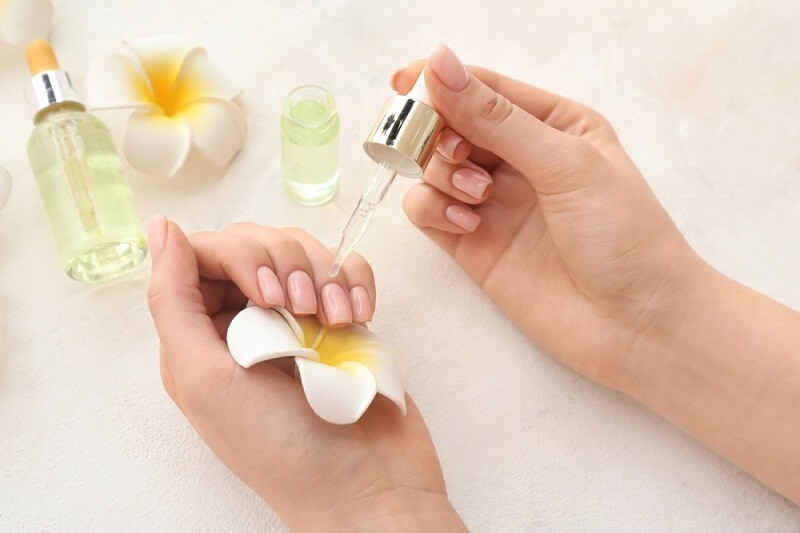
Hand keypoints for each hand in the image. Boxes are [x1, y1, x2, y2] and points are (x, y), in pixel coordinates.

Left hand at [146, 219, 465, 530]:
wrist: (368, 484)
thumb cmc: (279, 447)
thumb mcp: (205, 379)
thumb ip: (173, 302)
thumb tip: (161, 229)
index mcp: (203, 335)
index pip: (205, 253)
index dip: (236, 257)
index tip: (264, 293)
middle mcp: (248, 320)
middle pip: (257, 242)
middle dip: (285, 265)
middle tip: (301, 311)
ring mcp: (301, 319)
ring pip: (304, 249)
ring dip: (324, 276)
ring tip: (336, 322)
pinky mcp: (345, 319)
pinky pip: (347, 269)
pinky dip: (355, 283)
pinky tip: (360, 317)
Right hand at [395, 45, 702, 389]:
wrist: (636, 325)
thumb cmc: (624, 236)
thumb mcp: (566, 162)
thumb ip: (497, 119)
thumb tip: (440, 64)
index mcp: (552, 125)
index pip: (483, 88)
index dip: (440, 81)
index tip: (404, 83)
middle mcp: (519, 159)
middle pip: (449, 125)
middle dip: (439, 133)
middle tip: (455, 153)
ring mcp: (493, 202)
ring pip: (432, 166)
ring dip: (442, 174)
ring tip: (477, 197)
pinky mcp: (472, 243)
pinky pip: (427, 210)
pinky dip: (433, 210)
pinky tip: (465, 225)